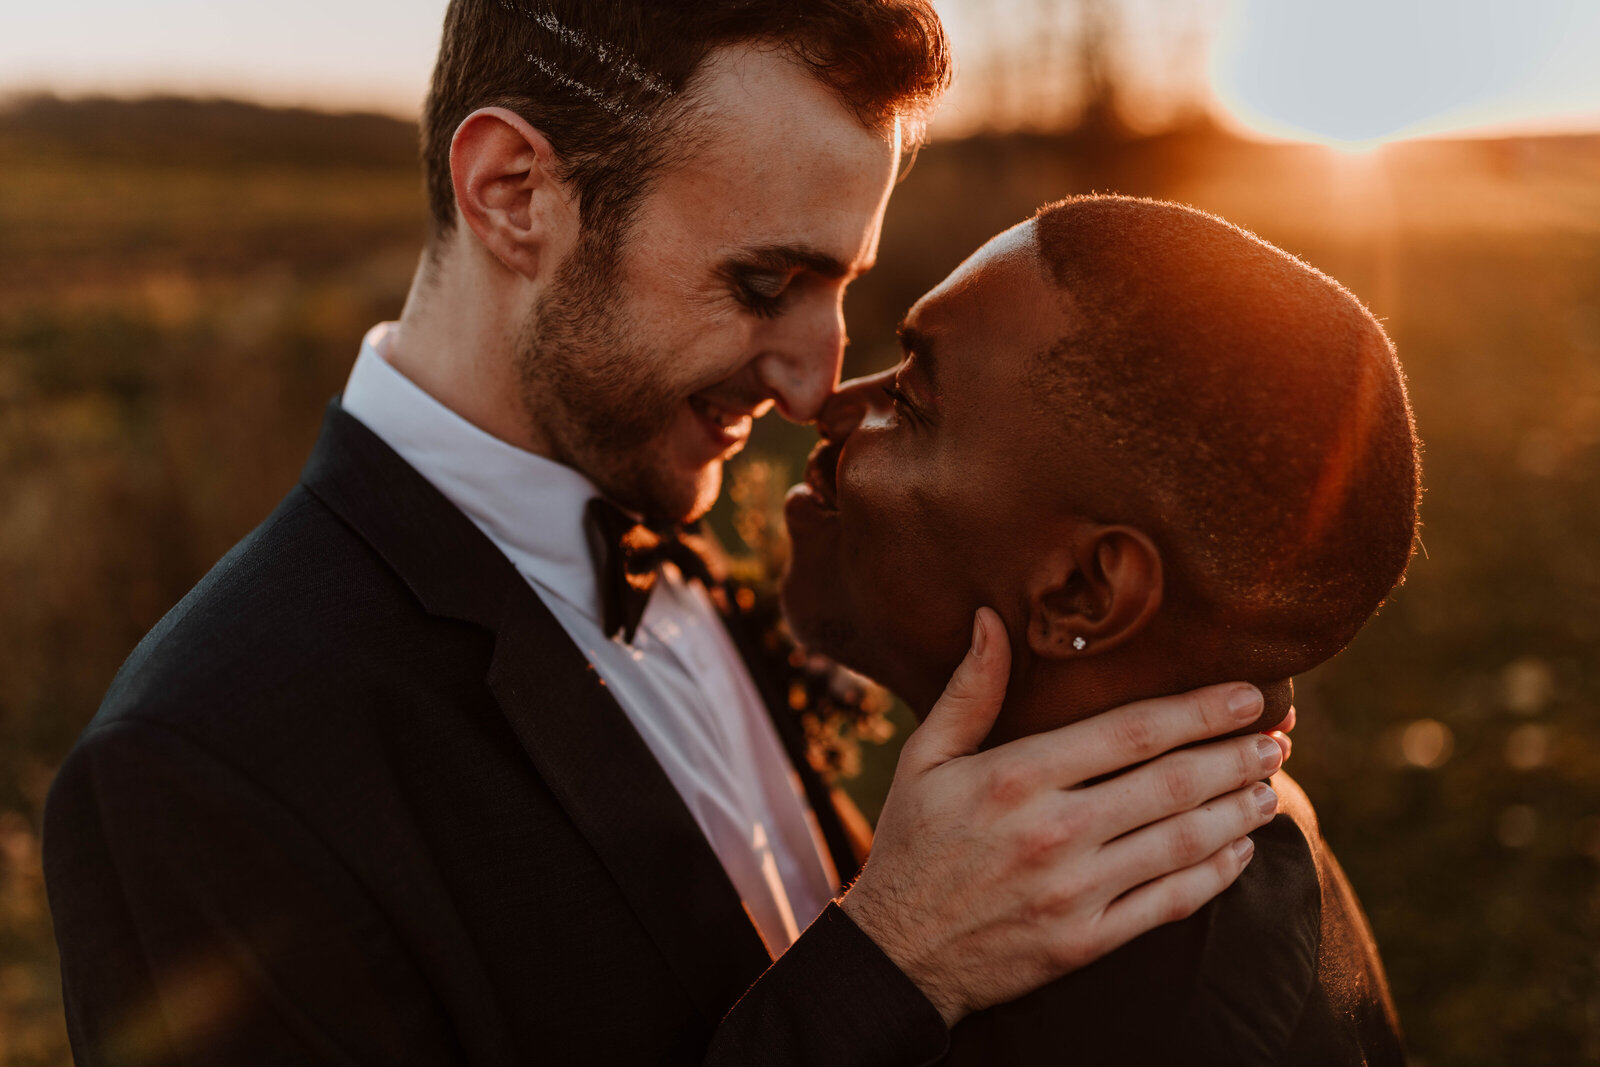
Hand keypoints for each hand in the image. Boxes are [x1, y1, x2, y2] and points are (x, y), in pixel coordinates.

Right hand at [839, 608, 1282, 1025]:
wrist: (895, 954)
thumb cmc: (911, 843)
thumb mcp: (924, 757)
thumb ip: (969, 689)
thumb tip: (991, 618)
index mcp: (1015, 776)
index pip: (1131, 731)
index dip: (1200, 709)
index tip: (1249, 692)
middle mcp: (1052, 832)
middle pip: (1172, 783)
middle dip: (1237, 755)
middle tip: (1279, 737)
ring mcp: (1073, 892)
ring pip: (1182, 842)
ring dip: (1239, 811)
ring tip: (1272, 787)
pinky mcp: (1085, 942)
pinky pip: (1169, 903)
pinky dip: (1215, 875)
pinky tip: (1239, 851)